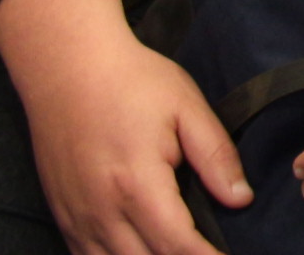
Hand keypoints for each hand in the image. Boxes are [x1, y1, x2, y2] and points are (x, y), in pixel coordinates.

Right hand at [0, 0, 248, 254]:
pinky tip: (138, 253)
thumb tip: (240, 198)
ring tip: (179, 254)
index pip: (177, 245)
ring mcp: (77, 217)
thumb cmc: (132, 81)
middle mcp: (102, 210)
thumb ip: (215, 156)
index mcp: (137, 184)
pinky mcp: (63, 215)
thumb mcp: (186, 107)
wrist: (67, 67)